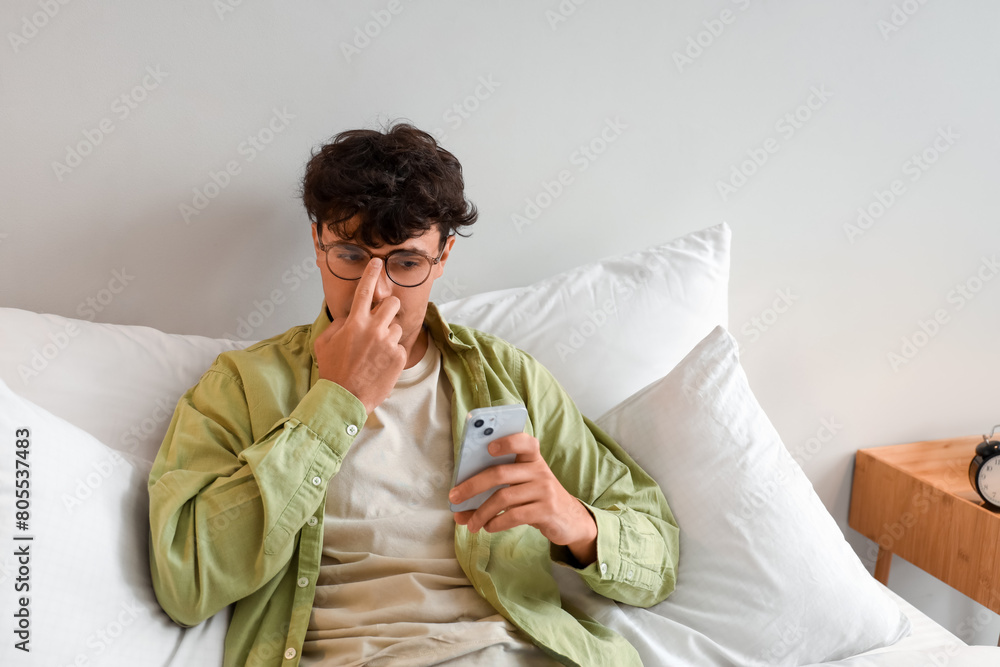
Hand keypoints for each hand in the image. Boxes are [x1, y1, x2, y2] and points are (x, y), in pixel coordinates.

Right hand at [314, 258, 406, 414]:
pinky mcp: (399, 357)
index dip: (371, 274)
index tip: (377, 263)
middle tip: (382, 320)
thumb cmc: (333, 371)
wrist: (344, 398)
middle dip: (389, 308)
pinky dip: (392, 354)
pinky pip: (400, 347)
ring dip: (389, 335)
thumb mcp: (324, 343)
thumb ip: (338, 325)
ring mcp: (388, 343)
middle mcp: (374, 329)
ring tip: (376, 352)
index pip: (364, 290)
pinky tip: (380, 365)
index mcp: (355, 323)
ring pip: (396, 327)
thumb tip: (349, 318)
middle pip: (392, 303)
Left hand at [449, 433, 597, 565]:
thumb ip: (495, 489)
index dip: (507, 442)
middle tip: (454, 498)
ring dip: (481, 512)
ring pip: (504, 498)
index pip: (524, 442)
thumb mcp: (523, 486)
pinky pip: (514, 515)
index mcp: (532, 459)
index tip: (489, 447)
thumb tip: (458, 507)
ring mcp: (544, 490)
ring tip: (471, 524)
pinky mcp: (547, 511)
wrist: (570, 519)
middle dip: (472, 485)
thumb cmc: (537, 498)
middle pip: (500, 473)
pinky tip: (489, 527)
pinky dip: (496, 523)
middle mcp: (540, 471)